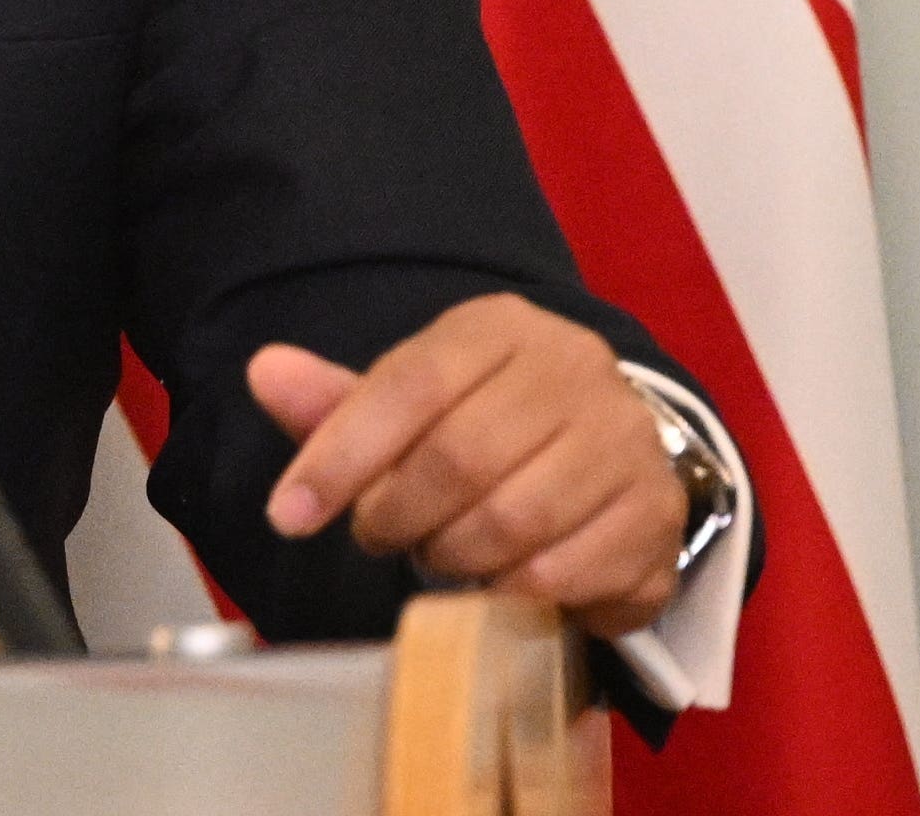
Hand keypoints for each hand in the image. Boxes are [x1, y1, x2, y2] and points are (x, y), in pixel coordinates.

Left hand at [246, 292, 687, 637]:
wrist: (605, 448)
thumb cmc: (487, 422)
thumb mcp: (411, 401)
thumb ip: (338, 403)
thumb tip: (263, 371)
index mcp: (500, 327)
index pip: (406, 386)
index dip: (337, 456)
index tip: (288, 514)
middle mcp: (575, 369)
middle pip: (459, 458)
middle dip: (397, 515)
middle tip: (378, 536)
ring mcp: (627, 440)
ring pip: (513, 522)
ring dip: (453, 557)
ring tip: (437, 554)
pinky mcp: (656, 514)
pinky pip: (565, 573)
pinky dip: (511, 592)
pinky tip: (495, 582)